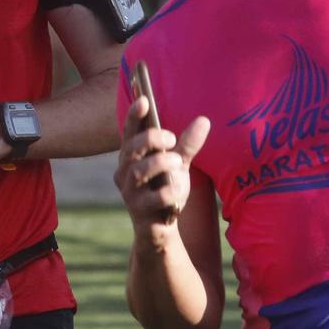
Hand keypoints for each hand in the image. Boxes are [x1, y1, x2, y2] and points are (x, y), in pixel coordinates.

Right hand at [114, 99, 208, 231]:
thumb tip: (204, 120)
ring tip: (177, 162)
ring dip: (160, 162)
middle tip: (172, 139)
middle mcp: (124, 172)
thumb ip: (187, 144)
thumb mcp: (179, 164)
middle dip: (151, 138)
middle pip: (131, 148)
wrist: (161, 228)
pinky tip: (178, 191)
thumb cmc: (166, 189)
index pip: (129, 132)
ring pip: (138, 171)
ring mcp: (129, 192)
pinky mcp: (139, 212)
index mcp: (131, 156)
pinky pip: (153, 199)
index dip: (134, 115)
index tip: (145, 100)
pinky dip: (168, 192)